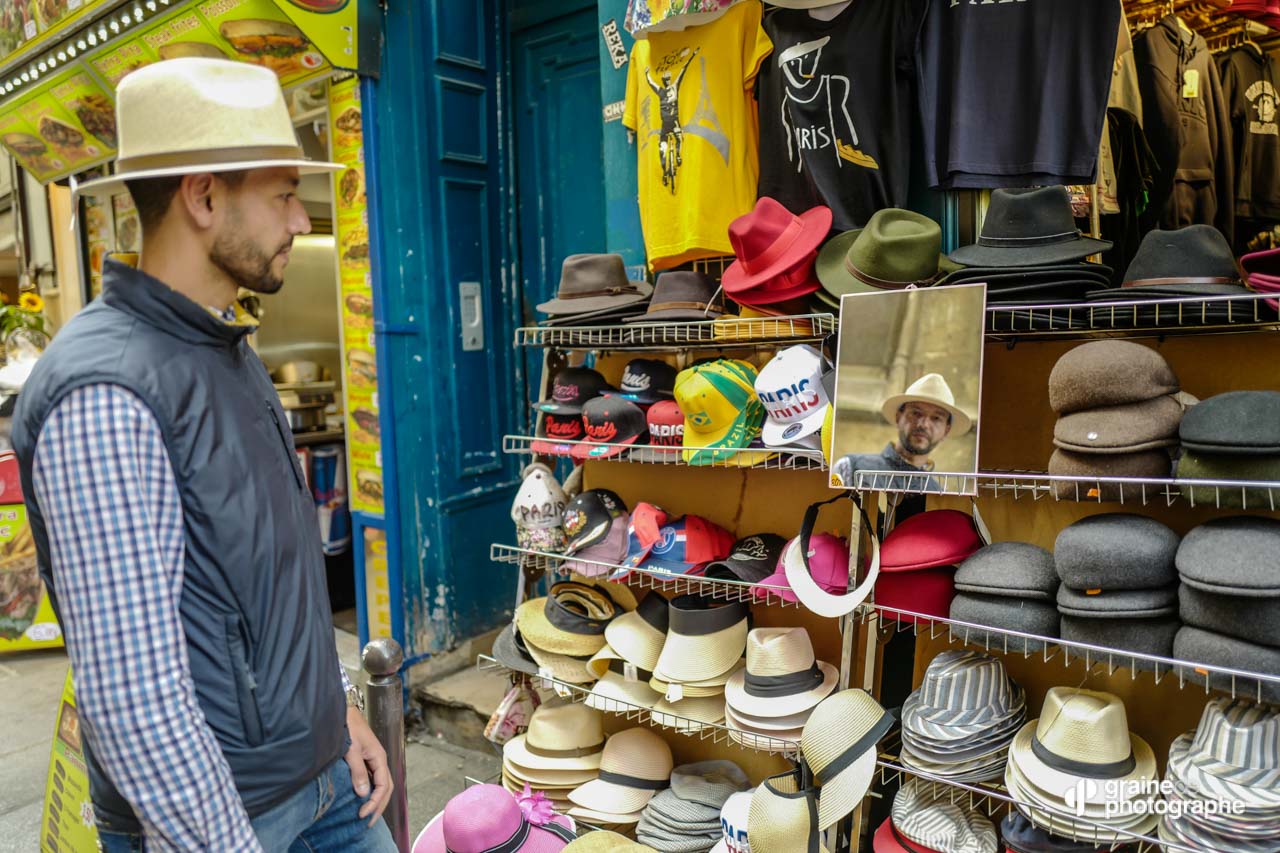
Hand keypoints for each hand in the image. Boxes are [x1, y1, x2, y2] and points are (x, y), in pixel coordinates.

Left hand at [344, 706, 393, 824]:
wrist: (341, 709)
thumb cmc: (347, 724)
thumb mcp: (351, 749)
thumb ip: (357, 771)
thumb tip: (363, 792)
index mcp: (379, 756)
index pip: (383, 786)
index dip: (374, 802)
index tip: (362, 813)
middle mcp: (378, 758)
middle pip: (385, 787)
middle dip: (378, 806)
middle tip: (367, 822)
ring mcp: (372, 758)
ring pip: (380, 784)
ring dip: (375, 800)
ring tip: (367, 814)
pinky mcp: (364, 758)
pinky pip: (372, 778)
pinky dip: (369, 791)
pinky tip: (362, 798)